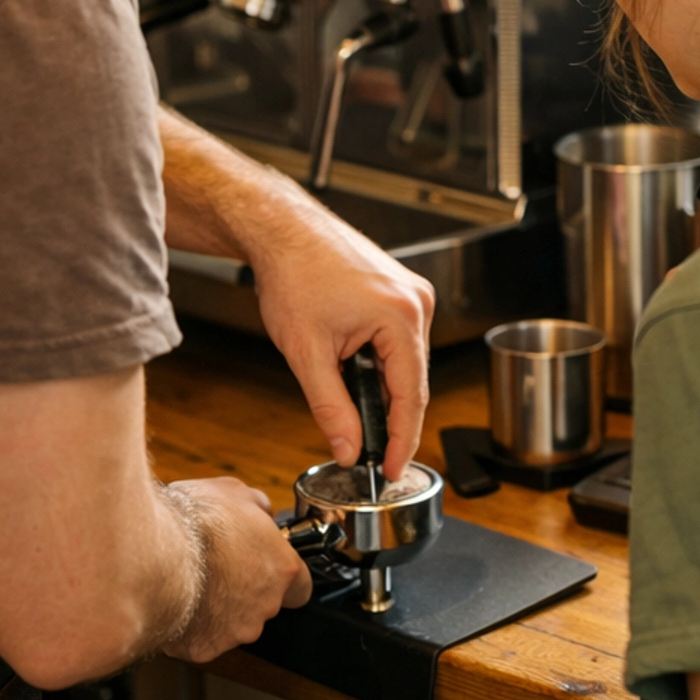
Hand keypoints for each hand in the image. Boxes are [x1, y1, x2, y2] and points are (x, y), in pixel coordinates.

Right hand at [160, 476, 310, 659]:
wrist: (155, 551)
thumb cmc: (195, 521)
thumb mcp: (235, 491)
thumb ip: (257, 508)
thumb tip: (261, 512)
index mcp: (282, 568)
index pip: (300, 587)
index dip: (281, 578)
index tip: (265, 570)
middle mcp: (266, 604)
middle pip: (263, 606)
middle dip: (244, 591)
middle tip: (217, 569)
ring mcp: (237, 630)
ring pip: (233, 625)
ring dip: (218, 610)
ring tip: (193, 583)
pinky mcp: (205, 647)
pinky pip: (201, 639)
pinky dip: (191, 626)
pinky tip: (177, 602)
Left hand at [249, 208, 434, 479]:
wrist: (282, 229)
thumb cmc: (293, 275)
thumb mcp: (307, 353)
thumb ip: (331, 408)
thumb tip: (349, 449)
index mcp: (402, 317)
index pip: (412, 396)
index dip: (403, 440)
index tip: (394, 470)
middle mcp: (417, 303)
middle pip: (412, 380)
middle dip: (388, 415)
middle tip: (369, 449)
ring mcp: (411, 293)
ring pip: (405, 361)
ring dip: (380, 384)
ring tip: (348, 395)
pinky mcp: (400, 290)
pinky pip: (398, 339)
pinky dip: (379, 361)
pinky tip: (352, 365)